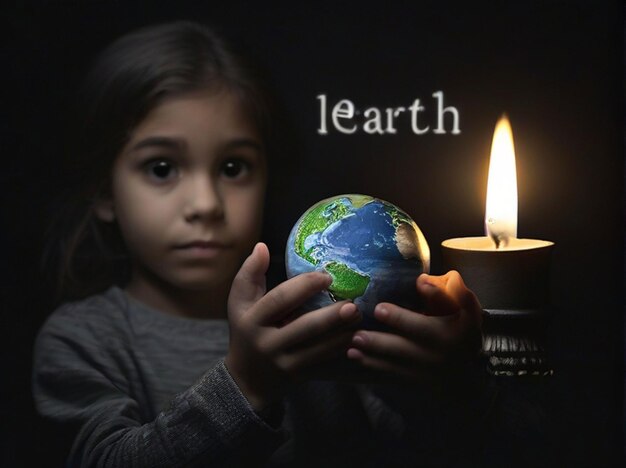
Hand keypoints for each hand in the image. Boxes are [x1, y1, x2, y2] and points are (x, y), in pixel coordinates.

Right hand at [225, 243, 360, 409]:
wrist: (246, 379)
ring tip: (359, 317)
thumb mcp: (239, 302)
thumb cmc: (246, 330)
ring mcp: (283, 363)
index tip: (327, 277)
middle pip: (304, 327)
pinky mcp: (297, 376)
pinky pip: (323, 363)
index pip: (280, 299)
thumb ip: (250, 273)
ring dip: (342, 333)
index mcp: (251, 320)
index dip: (304, 286)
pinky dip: (340, 350)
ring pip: (318, 349)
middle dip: (331, 316)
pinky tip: (355, 338)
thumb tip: (261, 246)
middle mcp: (266, 343)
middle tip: (352, 304)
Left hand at [346, 271, 481, 382]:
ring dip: (372, 357)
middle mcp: (439, 355)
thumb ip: (449, 292)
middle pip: (405, 348)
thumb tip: (421, 281)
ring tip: (351, 347)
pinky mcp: (419, 383)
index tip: (378, 308)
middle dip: (379, 342)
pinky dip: (376, 368)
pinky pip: (395, 376)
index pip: (423, 325)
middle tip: (356, 334)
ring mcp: (429, 372)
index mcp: (450, 333)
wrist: (471, 370)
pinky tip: (358, 359)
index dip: (400, 318)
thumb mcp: (466, 307)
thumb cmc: (463, 327)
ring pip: (397, 364)